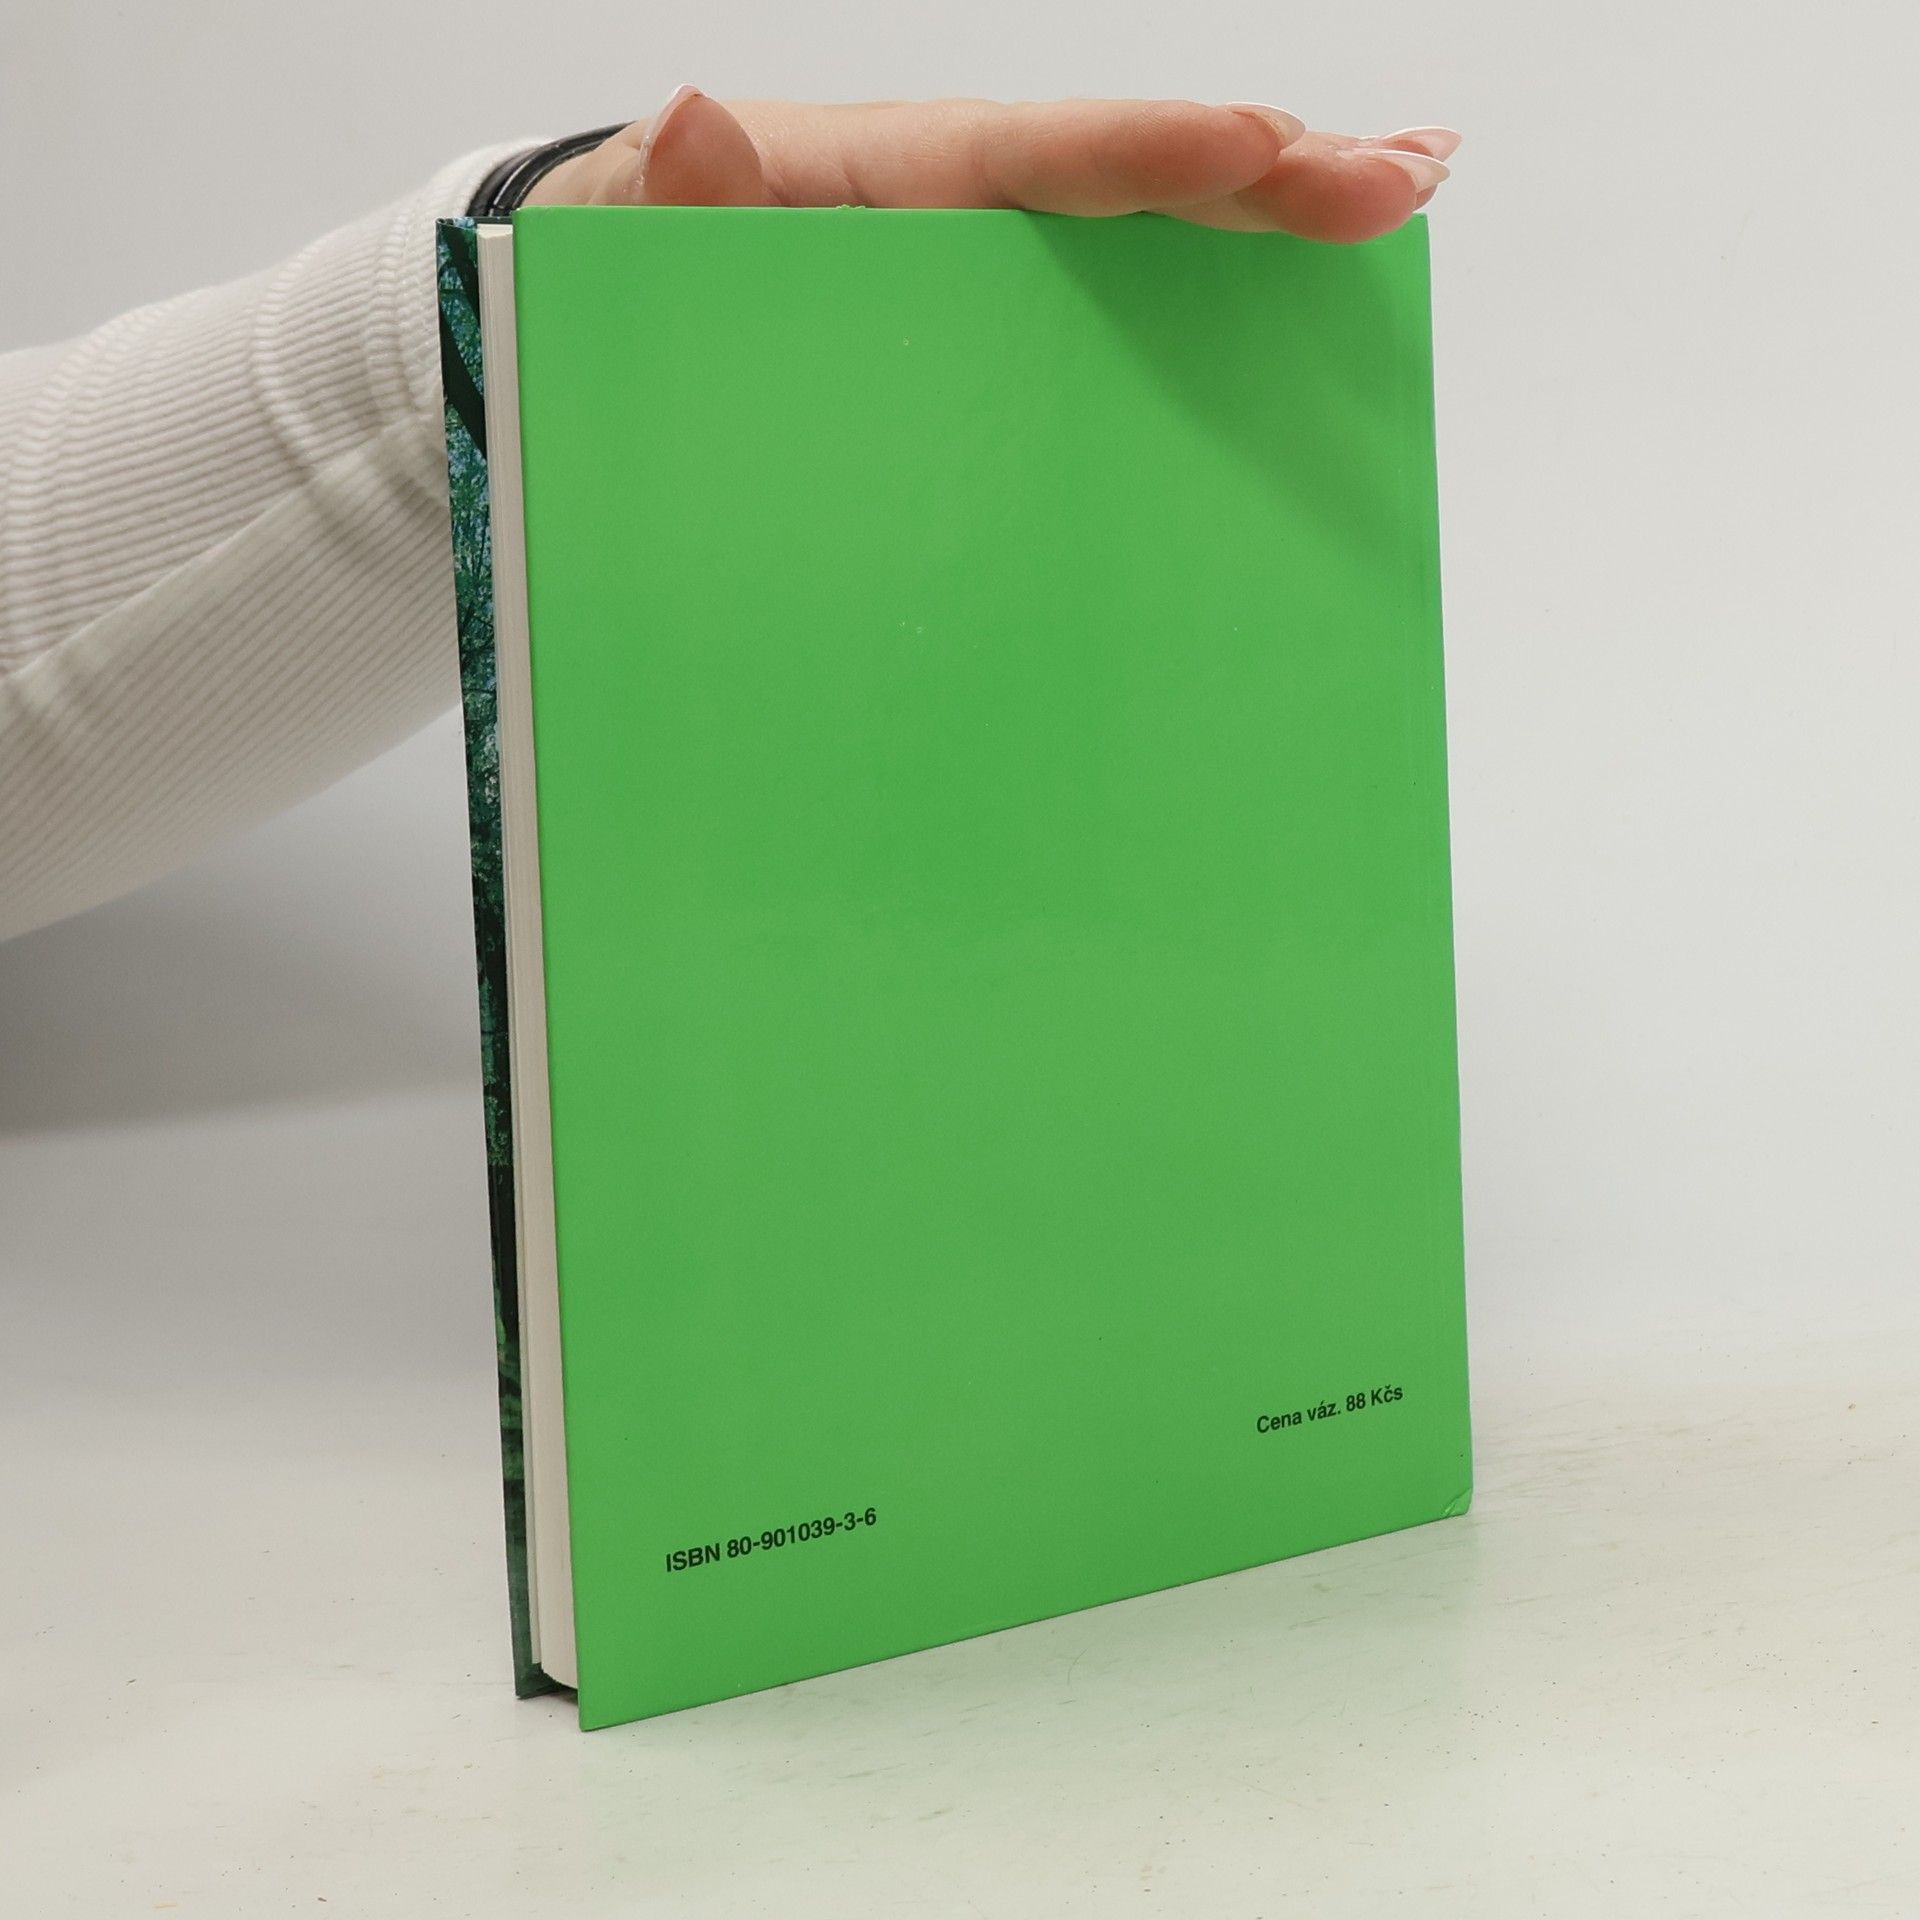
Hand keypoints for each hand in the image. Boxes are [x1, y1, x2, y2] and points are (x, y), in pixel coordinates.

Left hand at [524, 91, 1456, 243]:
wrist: (617, 310)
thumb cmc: (624, 267)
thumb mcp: (621, 239)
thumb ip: (663, 201)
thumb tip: (691, 121)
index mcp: (880, 175)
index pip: (1030, 155)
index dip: (1150, 148)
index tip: (1266, 143)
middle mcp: (956, 205)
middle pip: (1126, 175)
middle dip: (1264, 169)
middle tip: (1402, 174)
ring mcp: (984, 265)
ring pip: (1142, 231)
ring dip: (1270, 211)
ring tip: (1401, 191)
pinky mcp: (991, 326)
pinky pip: (1108, 303)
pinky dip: (1209, 291)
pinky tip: (1297, 299)